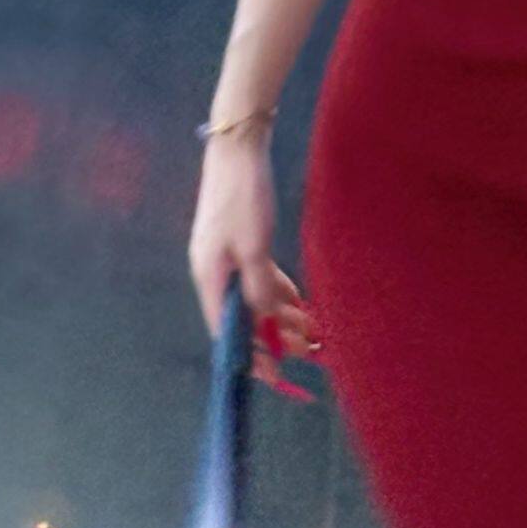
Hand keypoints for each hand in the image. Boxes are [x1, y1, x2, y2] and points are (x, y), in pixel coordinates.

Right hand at [187, 126, 323, 398]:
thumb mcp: (255, 247)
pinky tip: (303, 304)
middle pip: (246, 319)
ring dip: (284, 317)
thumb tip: (266, 321)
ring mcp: (227, 259)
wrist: (238, 149)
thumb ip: (260, 287)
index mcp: (210, 279)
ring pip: (257, 299)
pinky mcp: (241, 243)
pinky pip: (262, 279)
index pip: (229, 333)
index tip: (278, 378)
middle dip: (278, 338)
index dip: (253, 357)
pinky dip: (281, 293)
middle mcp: (215, 274)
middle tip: (313, 352)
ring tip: (316, 332)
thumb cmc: (243, 196)